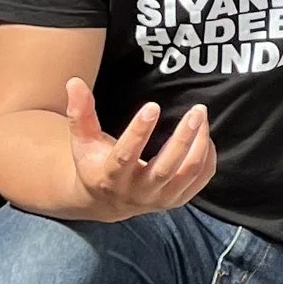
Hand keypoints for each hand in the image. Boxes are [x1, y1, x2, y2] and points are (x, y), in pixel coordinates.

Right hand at [67, 78, 213, 217]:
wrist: (107, 200)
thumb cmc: (95, 163)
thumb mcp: (83, 141)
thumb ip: (80, 113)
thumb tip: (75, 82)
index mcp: (110, 177)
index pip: (126, 156)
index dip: (139, 132)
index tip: (153, 105)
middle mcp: (136, 192)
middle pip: (165, 168)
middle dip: (183, 138)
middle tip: (197, 110)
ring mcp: (159, 199)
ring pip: (187, 173)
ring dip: (200, 144)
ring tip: (201, 116)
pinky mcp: (176, 200)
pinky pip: (200, 180)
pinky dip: (207, 157)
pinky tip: (204, 136)